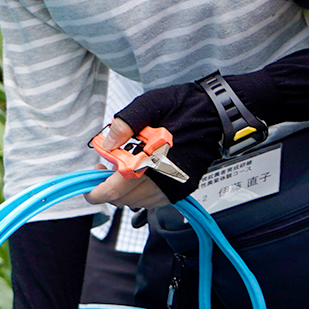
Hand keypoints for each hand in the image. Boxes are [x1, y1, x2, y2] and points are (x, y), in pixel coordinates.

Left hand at [85, 81, 223, 207]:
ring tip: (124, 169)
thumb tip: (107, 143)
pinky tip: (140, 176)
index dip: (96, 191)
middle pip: (123, 200)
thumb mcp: (149, 105)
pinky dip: (141, 193)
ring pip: (137, 202)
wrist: (217, 115)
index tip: (90, 181)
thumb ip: (125, 124)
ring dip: (124, 191)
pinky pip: (153, 201)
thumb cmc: (185, 108)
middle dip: (108, 188)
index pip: (114, 190)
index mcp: (152, 160)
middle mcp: (164, 179)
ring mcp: (175, 186)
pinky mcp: (182, 188)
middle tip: (106, 168)